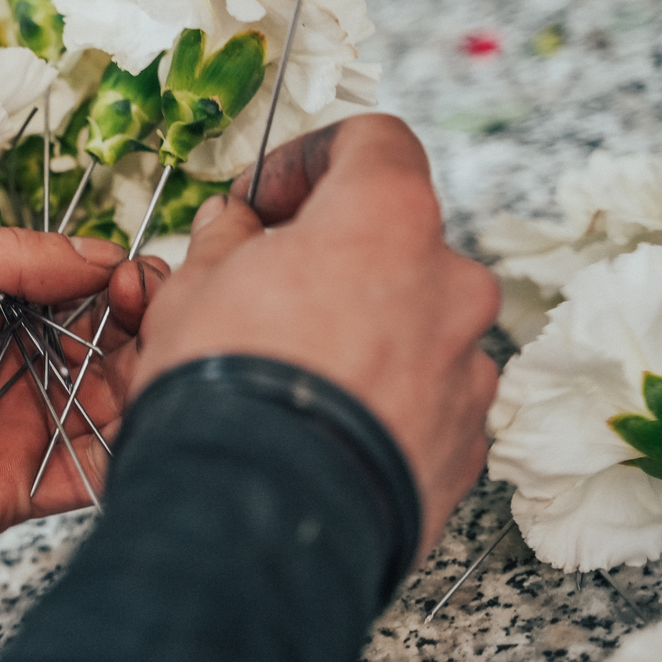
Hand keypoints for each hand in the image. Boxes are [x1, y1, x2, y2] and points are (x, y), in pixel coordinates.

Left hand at [0, 228, 165, 588]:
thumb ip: (10, 259)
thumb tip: (99, 251)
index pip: (72, 285)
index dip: (114, 279)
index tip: (139, 278)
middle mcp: (0, 363)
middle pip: (100, 345)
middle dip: (141, 330)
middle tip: (161, 324)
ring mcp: (6, 430)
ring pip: (103, 408)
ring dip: (144, 388)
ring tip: (166, 373)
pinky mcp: (6, 494)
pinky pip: (80, 478)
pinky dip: (121, 459)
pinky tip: (149, 433)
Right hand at [130, 114, 498, 556]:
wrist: (259, 519)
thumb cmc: (226, 388)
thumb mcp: (194, 285)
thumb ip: (227, 240)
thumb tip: (235, 230)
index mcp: (388, 220)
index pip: (375, 142)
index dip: (310, 158)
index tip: (265, 199)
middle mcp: (449, 285)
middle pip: (397, 240)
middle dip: (334, 257)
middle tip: (268, 290)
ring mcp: (467, 370)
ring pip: (415, 323)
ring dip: (363, 330)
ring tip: (294, 373)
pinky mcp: (465, 445)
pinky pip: (424, 397)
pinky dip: (383, 399)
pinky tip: (322, 426)